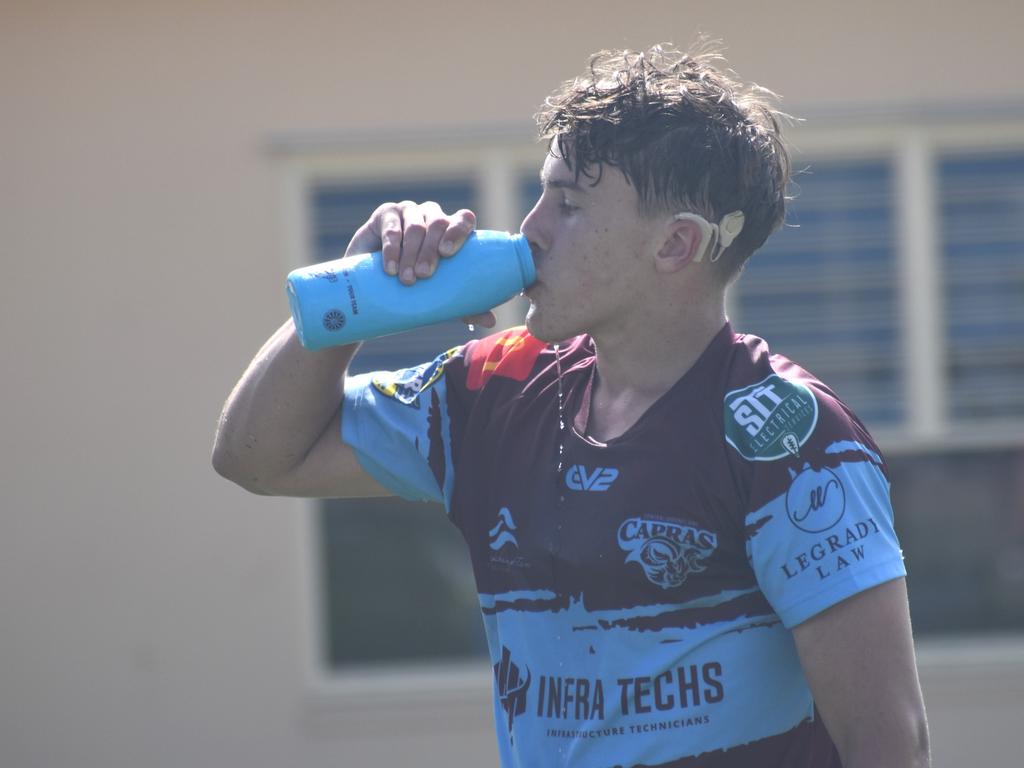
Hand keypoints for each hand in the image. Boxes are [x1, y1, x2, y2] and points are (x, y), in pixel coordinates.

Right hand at [345, 201, 495, 328]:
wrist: (376, 283)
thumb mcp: (441, 295)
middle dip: (431, 250)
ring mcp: (409, 212)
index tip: (448, 253)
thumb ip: (465, 305)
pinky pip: (391, 228)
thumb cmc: (417, 284)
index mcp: (452, 229)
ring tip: (407, 279)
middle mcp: (432, 216)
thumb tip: (491, 320)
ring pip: (415, 227)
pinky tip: (390, 267)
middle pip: (438, 223)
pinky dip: (391, 249)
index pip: (464, 219)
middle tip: (425, 275)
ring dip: (411, 253)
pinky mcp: (385, 215)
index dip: (459, 231)